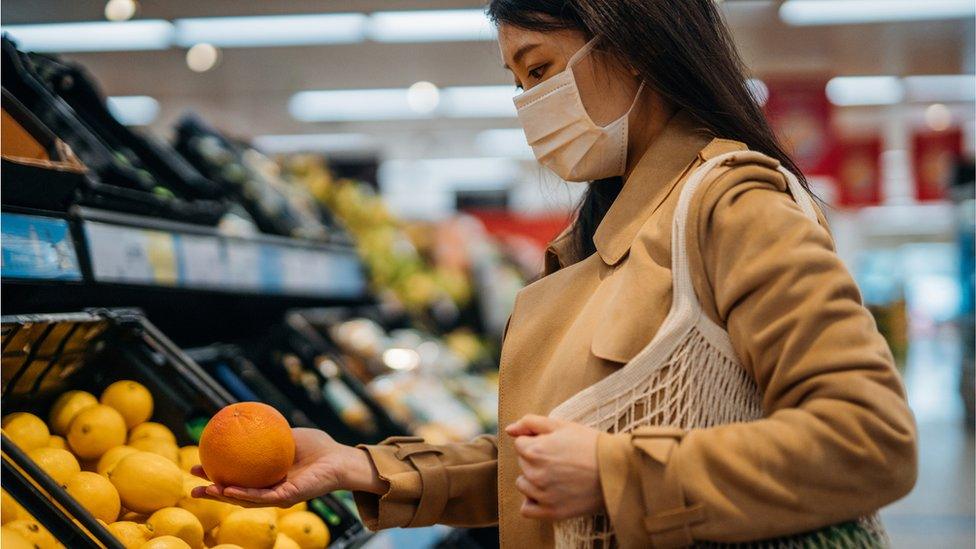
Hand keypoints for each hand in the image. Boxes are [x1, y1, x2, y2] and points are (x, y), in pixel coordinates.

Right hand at [190, 427, 385, 506]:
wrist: (339, 458)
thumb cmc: (318, 447)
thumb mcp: (288, 434)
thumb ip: (269, 430)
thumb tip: (244, 416)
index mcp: (267, 477)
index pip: (237, 478)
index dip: (216, 475)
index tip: (198, 465)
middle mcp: (270, 490)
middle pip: (234, 494)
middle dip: (212, 493)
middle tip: (192, 487)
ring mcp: (278, 496)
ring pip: (243, 500)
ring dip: (222, 496)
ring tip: (203, 490)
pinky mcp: (288, 498)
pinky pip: (261, 497)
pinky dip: (243, 495)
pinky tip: (227, 489)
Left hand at [505, 415, 602, 519]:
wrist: (616, 470)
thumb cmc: (590, 444)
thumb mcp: (562, 425)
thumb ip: (531, 423)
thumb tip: (509, 429)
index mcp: (535, 450)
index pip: (520, 444)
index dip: (537, 442)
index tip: (554, 445)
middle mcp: (535, 473)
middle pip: (522, 464)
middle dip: (535, 459)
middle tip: (560, 459)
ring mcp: (542, 494)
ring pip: (523, 485)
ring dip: (533, 480)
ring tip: (557, 476)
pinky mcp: (551, 512)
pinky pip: (527, 509)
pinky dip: (533, 502)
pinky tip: (548, 494)